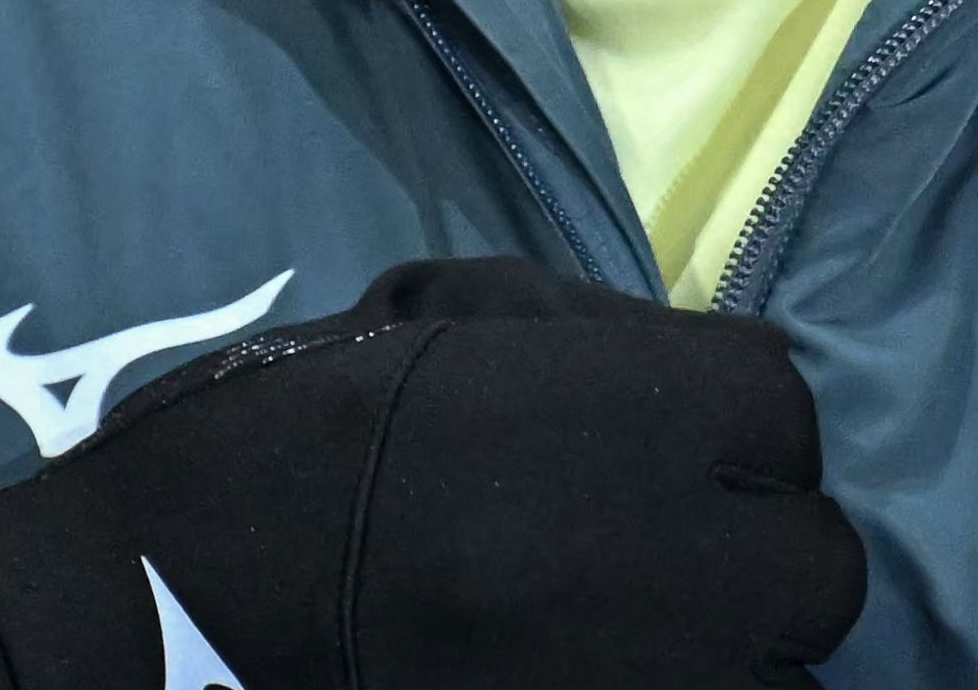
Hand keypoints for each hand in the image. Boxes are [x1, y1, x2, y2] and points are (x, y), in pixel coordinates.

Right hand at [0, 259, 862, 689]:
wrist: (166, 610)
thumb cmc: (288, 443)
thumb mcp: (443, 323)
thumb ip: (584, 332)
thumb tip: (666, 361)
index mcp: (668, 414)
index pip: (785, 414)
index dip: (716, 434)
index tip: (649, 458)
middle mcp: (697, 556)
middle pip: (811, 567)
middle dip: (744, 562)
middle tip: (641, 569)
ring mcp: (661, 683)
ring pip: (767, 674)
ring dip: (705, 652)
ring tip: (594, 636)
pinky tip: (564, 680)